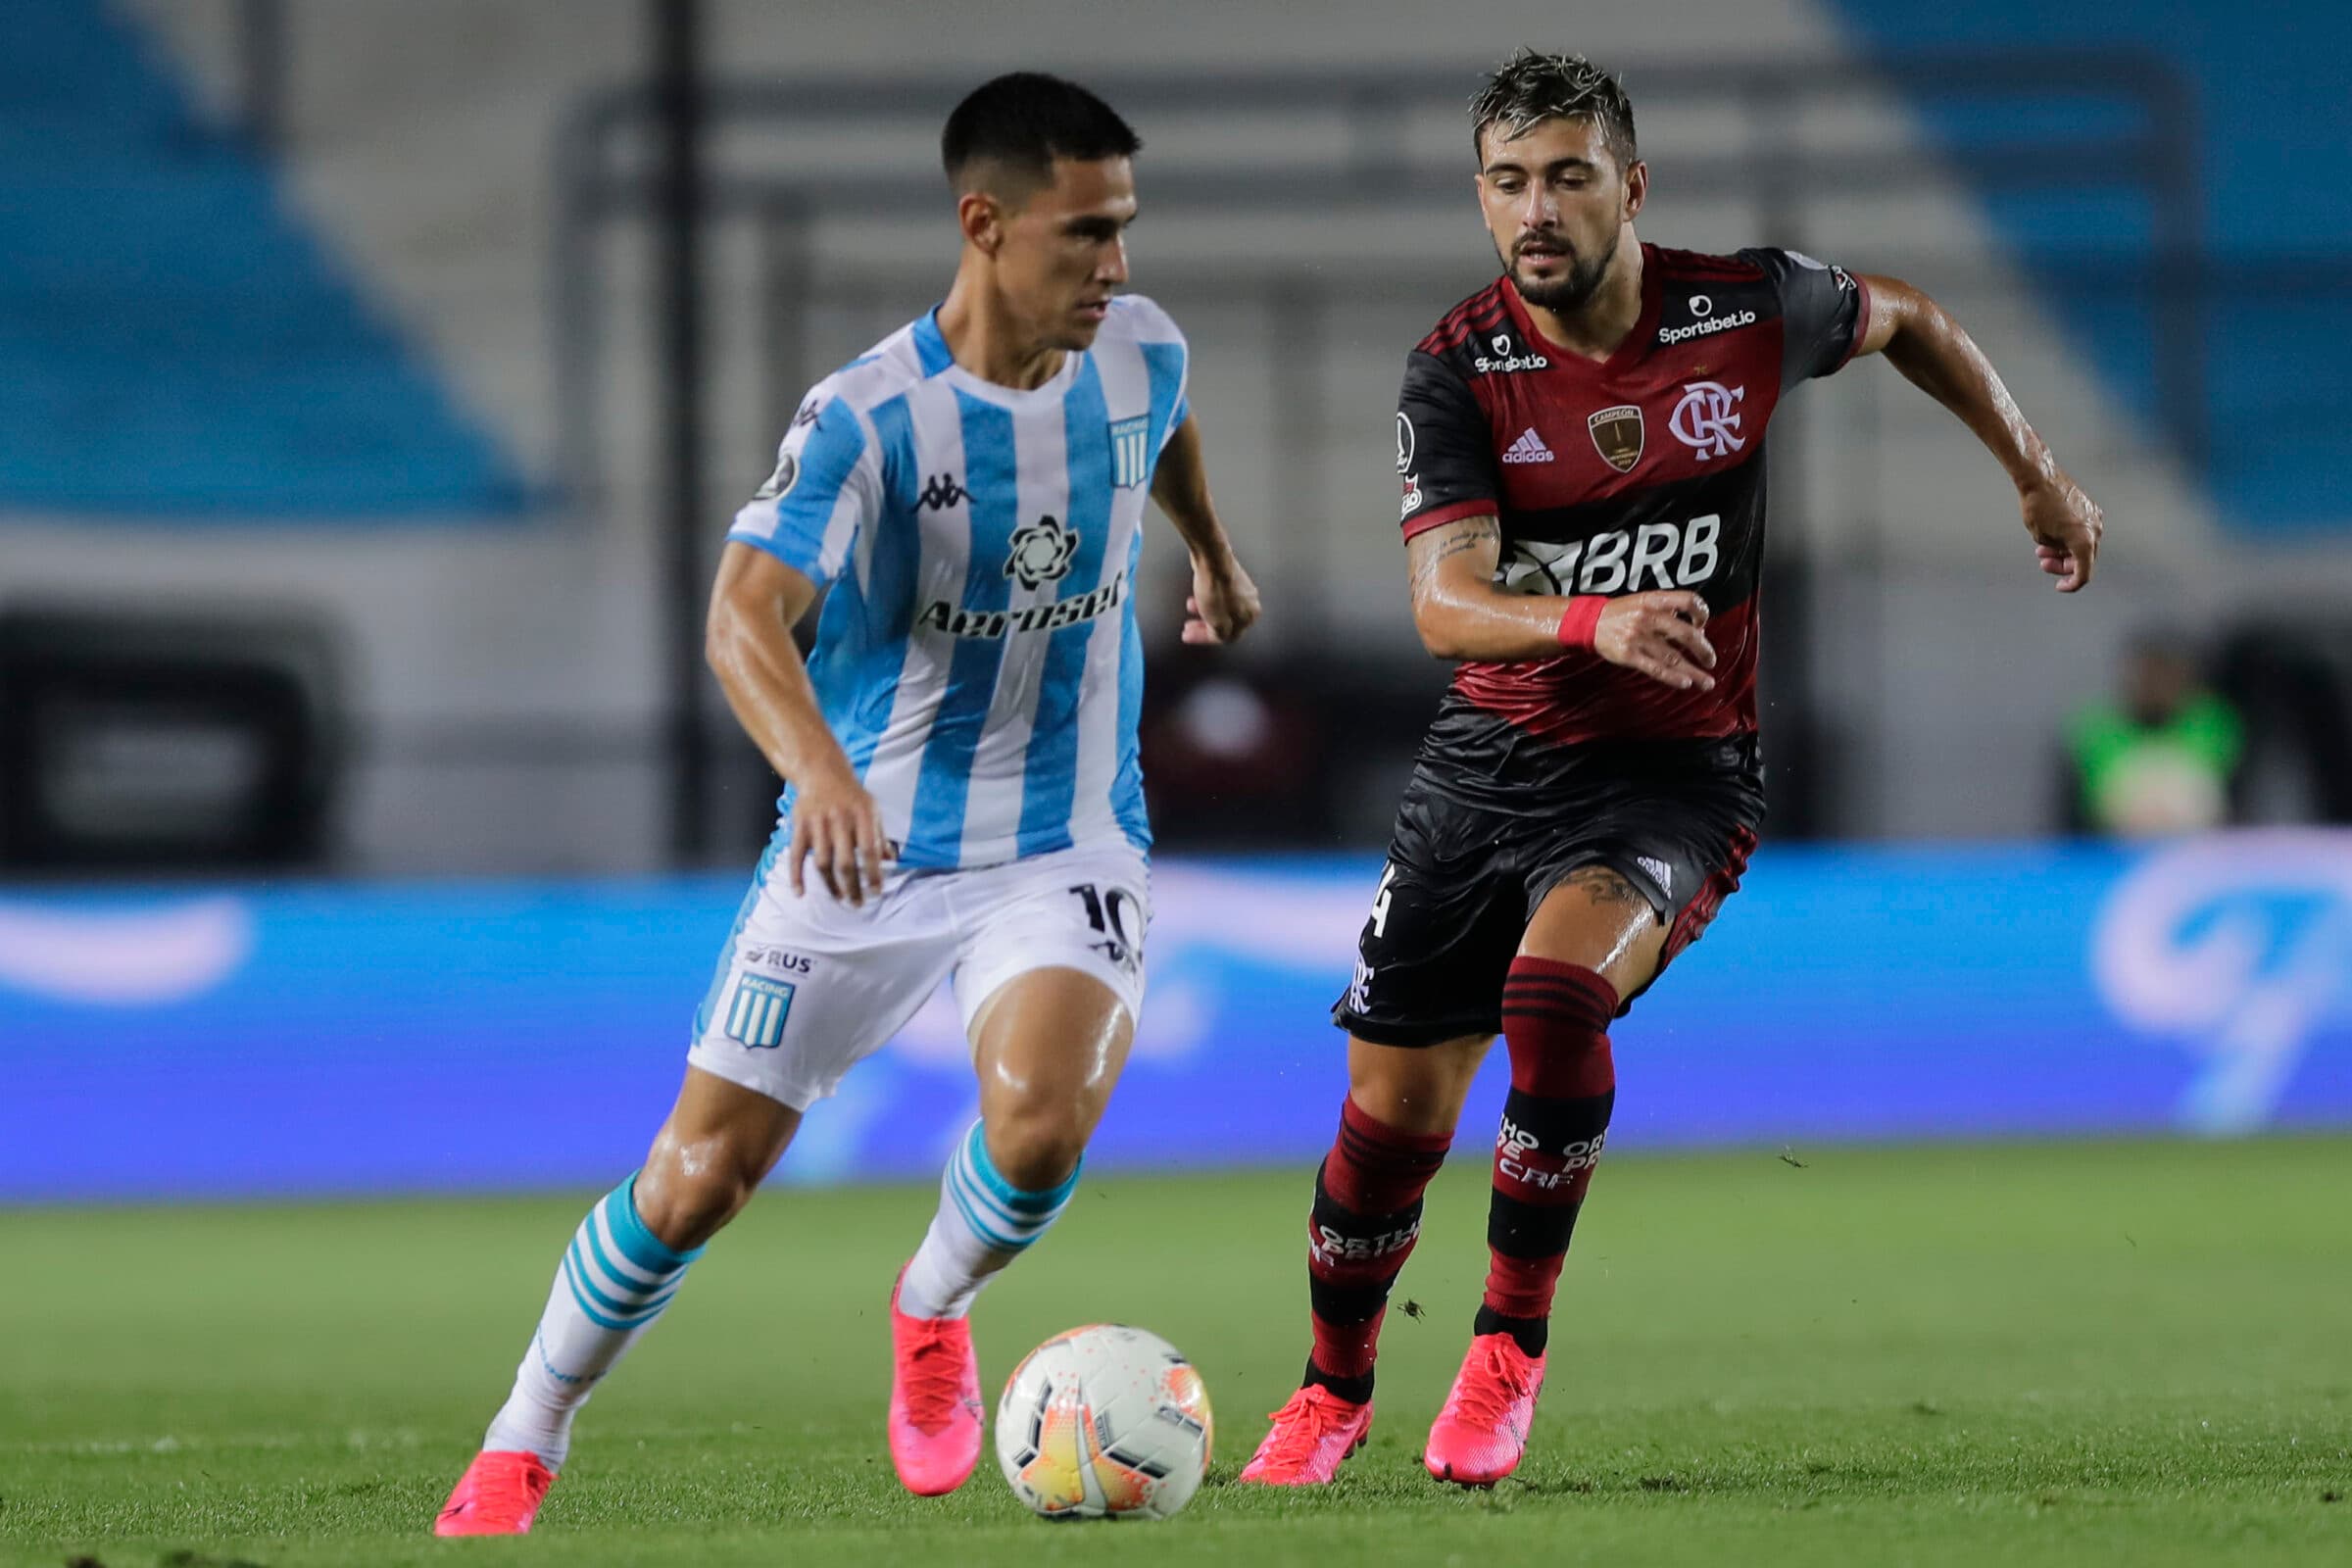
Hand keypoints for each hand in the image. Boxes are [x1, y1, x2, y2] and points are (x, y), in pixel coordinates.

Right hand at [787, 766, 891, 906]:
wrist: (821, 771)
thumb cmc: (851, 794)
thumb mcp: (872, 809)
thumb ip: (879, 834)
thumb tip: (890, 860)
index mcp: (861, 815)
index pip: (869, 850)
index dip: (873, 873)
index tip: (876, 892)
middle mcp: (839, 820)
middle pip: (845, 862)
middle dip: (852, 887)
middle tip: (858, 903)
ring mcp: (817, 823)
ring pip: (823, 862)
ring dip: (831, 885)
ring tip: (840, 899)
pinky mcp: (800, 826)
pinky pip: (796, 855)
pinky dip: (796, 875)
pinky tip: (800, 893)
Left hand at [1183, 552, 1260, 644]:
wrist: (1212, 559)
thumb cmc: (1216, 588)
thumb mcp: (1218, 622)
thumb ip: (1221, 634)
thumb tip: (1221, 636)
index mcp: (1250, 615)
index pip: (1229, 636)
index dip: (1206, 639)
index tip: (1191, 637)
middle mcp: (1249, 602)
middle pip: (1225, 622)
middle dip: (1204, 627)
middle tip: (1189, 628)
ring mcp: (1240, 588)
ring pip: (1220, 608)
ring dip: (1203, 613)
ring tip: (1190, 612)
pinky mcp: (1229, 577)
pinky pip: (1218, 595)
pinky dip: (1206, 600)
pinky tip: (1195, 599)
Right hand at [1593, 591, 1715, 690]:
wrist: (1589, 621)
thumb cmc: (1621, 612)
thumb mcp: (1644, 600)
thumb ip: (1668, 610)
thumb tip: (1695, 628)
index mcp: (1654, 600)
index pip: (1688, 600)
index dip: (1701, 612)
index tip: (1703, 625)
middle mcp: (1648, 617)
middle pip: (1687, 634)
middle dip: (1704, 650)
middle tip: (1711, 660)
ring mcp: (1638, 637)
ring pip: (1674, 657)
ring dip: (1694, 672)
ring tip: (1707, 682)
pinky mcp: (1628, 655)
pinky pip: (1655, 668)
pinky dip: (1672, 677)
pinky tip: (1685, 683)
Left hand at [2022, 470, 2101, 591]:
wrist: (2040, 477)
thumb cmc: (2036, 508)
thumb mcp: (2042, 538)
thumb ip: (2057, 551)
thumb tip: (2065, 552)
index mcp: (2084, 541)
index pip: (2083, 574)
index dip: (2071, 585)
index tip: (2059, 586)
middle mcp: (2095, 530)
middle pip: (2084, 559)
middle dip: (2063, 565)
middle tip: (2043, 562)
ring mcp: (2095, 518)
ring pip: (2084, 544)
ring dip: (2065, 551)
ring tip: (2042, 549)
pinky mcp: (2091, 508)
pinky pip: (2084, 530)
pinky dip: (2071, 537)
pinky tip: (2053, 534)